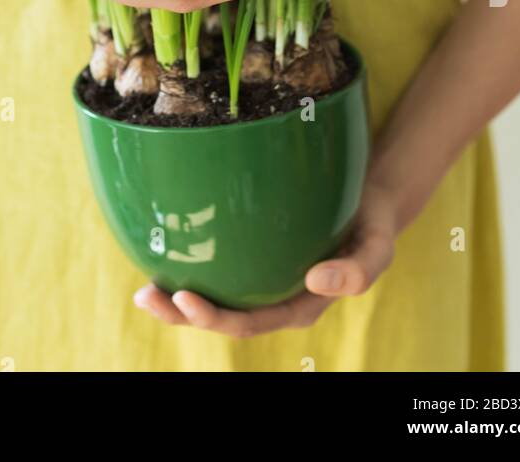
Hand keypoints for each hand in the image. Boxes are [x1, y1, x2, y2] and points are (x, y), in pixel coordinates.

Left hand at [133, 178, 397, 335]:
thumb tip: (316, 280)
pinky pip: (218, 267)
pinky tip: (162, 251)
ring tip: (142, 288)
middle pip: (223, 316)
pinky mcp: (251, 255)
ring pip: (214, 295)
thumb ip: (357, 271)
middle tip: (147, 294)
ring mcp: (260, 279)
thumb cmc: (370, 224)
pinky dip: (189, 264)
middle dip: (181, 314)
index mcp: (298, 305)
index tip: (185, 298)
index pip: (250, 322)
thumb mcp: (377, 247)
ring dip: (175, 298)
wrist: (368, 199)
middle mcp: (273, 298)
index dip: (216, 317)